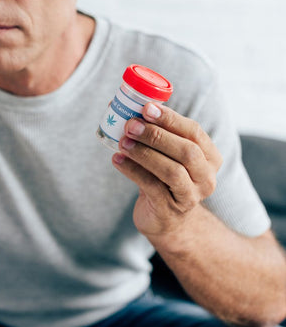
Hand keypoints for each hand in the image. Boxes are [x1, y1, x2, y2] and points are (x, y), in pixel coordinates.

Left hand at [112, 103, 222, 237]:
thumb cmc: (163, 179)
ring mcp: (190, 196)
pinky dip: (133, 171)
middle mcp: (206, 177)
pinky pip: (152, 187)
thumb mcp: (166, 156)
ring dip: (144, 153)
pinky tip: (117, 160)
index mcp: (209, 157)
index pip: (194, 132)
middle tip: (130, 125)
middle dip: (156, 135)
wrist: (165, 220)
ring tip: (122, 142)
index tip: (146, 108)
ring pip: (171, 171)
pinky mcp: (170, 210)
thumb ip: (154, 133)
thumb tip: (125, 106)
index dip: (170, 118)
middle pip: (186, 151)